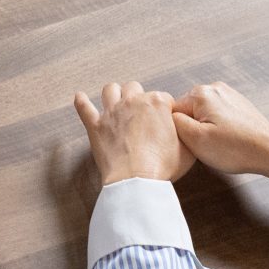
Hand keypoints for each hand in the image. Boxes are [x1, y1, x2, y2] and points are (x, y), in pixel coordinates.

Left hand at [72, 81, 193, 185]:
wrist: (136, 180)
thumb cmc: (162, 166)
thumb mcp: (188, 149)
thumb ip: (186, 133)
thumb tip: (184, 129)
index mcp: (157, 103)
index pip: (164, 98)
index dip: (165, 109)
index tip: (165, 120)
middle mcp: (133, 102)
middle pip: (135, 88)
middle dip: (138, 97)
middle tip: (140, 111)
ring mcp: (112, 112)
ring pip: (110, 89)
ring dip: (114, 93)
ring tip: (116, 100)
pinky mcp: (96, 126)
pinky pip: (84, 108)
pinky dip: (82, 102)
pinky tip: (80, 97)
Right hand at [171, 82, 268, 182]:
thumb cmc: (236, 148)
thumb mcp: (195, 140)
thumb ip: (175, 123)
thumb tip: (168, 116)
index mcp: (200, 93)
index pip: (174, 111)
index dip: (180, 131)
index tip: (192, 143)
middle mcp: (214, 89)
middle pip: (189, 111)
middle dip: (194, 130)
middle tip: (207, 145)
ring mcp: (228, 96)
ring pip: (204, 115)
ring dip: (207, 131)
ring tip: (220, 144)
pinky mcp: (238, 105)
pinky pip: (219, 117)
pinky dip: (220, 129)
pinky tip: (228, 141)